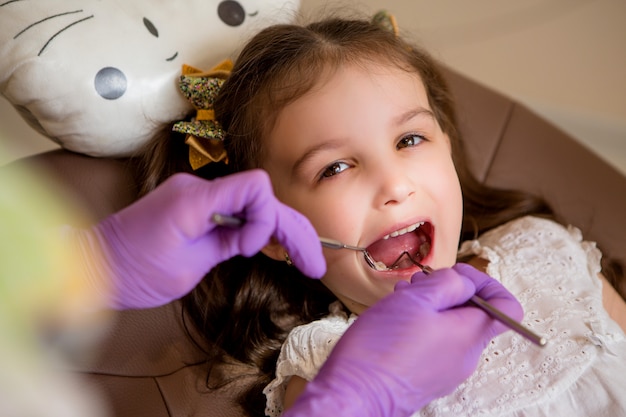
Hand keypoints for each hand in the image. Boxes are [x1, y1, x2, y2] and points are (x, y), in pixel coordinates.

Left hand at [71, 170, 325, 308]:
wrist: (97, 265)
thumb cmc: (136, 272)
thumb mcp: (189, 266)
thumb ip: (227, 242)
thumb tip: (258, 236)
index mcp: (195, 199)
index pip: (255, 187)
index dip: (266, 219)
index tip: (250, 249)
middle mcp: (198, 187)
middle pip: (262, 198)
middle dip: (291, 229)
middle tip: (314, 264)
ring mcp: (195, 193)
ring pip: (253, 204)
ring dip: (280, 231)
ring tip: (306, 262)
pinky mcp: (194, 204)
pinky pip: (235, 209)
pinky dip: (258, 227)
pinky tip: (276, 248)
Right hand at [285, 264, 521, 416]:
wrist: (353, 393)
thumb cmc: (381, 347)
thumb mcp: (416, 299)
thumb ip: (448, 283)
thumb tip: (464, 282)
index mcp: (470, 335)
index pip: (507, 306)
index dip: (484, 283)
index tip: (455, 275)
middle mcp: (465, 356)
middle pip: (473, 314)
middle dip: (447, 292)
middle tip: (417, 285)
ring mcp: (446, 370)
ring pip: (450, 327)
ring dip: (429, 306)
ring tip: (400, 300)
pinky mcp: (426, 377)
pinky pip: (435, 344)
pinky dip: (420, 326)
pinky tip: (394, 320)